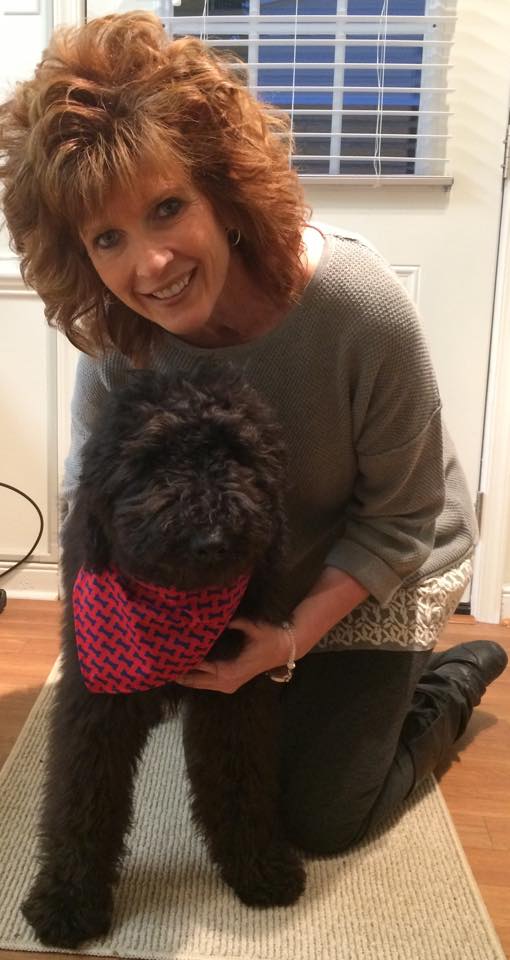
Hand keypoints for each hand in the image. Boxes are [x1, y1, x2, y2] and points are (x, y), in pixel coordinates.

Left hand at [174, 618, 290, 693]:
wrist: (285, 649)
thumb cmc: (269, 637)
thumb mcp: (252, 627)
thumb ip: (234, 622)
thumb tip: (216, 615)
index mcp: (230, 671)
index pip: (201, 666)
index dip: (185, 659)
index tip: (170, 652)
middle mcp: (226, 682)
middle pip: (195, 680)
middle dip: (178, 672)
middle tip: (159, 661)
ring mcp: (228, 685)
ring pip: (199, 684)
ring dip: (184, 676)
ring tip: (165, 665)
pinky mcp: (228, 682)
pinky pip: (206, 683)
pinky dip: (194, 677)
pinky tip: (182, 668)